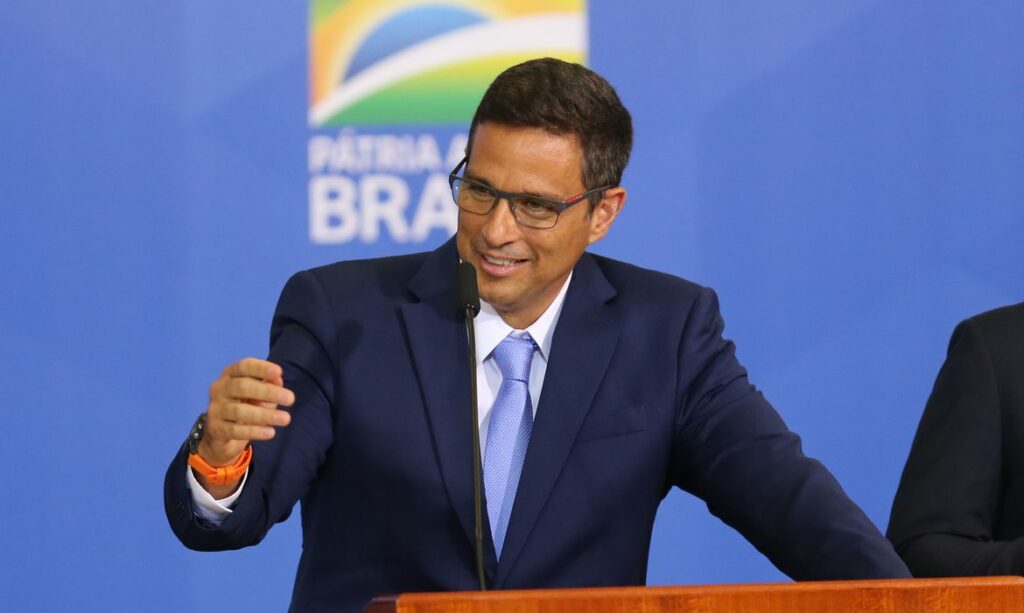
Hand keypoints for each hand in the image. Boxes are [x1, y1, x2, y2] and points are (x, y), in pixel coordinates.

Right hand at [197, 358, 294, 487]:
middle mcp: (219, 389)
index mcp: (229, 375)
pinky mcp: (216, 429)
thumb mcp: (258, 395)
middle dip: (267, 391)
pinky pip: (235, 430)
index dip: (260, 368)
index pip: (243, 366)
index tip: (279, 372)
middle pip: (242, 386)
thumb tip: (278, 380)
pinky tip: (270, 432)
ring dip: (265, 415)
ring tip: (286, 419)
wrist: (221, 435)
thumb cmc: (244, 406)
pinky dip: (255, 431)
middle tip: (291, 399)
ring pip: (239, 411)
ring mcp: (215, 409)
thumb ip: (268, 386)